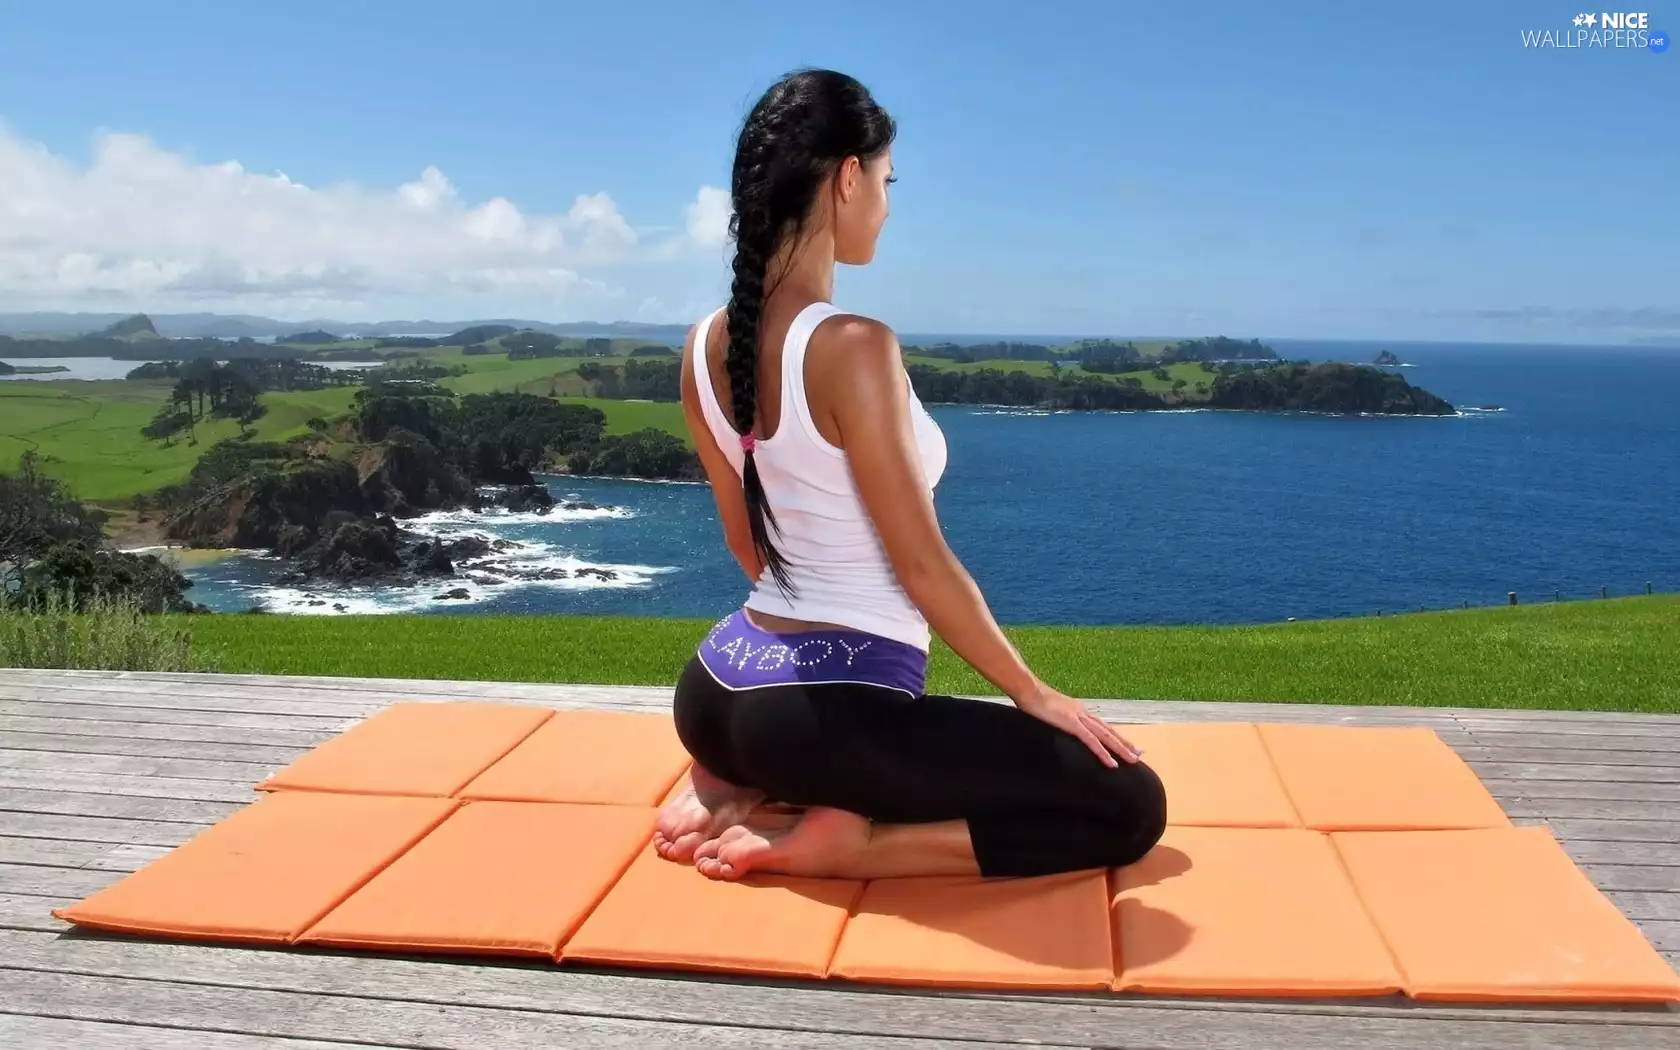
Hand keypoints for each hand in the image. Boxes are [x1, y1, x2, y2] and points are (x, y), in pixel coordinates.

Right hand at [1015, 683, 1141, 767]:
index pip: (1102, 725)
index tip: (1126, 744)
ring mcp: (1079, 718)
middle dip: (1125, 743)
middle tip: (1139, 754)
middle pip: (1109, 731)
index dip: (1115, 735)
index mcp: (1079, 711)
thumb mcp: (1050, 712)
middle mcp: (1084, 714)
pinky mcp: (1072, 724)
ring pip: (1106, 736)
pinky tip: (1112, 763)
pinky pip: (1091, 742)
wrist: (1028, 690)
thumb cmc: (1034, 700)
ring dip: (1121, 749)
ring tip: (1133, 759)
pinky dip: (1103, 753)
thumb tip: (1057, 726)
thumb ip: (1057, 719)